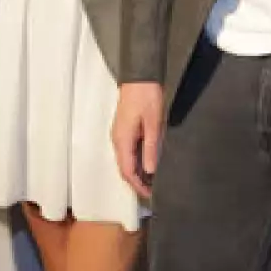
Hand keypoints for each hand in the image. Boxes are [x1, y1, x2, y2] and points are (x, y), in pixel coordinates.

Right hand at [112, 82, 164, 199]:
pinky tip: (147, 162)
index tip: (150, 194)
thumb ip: (151, 147)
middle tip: (152, 190)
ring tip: (152, 180)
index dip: (138, 185)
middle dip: (136, 182)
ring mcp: (119, 134)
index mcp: (123, 140)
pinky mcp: (124, 129)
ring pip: (125, 160)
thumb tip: (150, 170)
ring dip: (136, 172)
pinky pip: (127, 151)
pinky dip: (136, 161)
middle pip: (124, 168)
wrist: (139, 76)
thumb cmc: (147, 96)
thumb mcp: (153, 123)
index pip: (127, 171)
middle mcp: (117, 139)